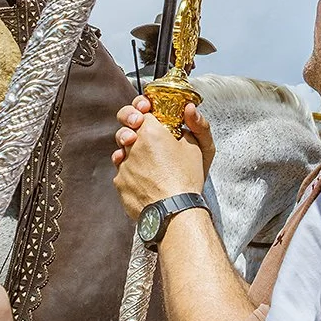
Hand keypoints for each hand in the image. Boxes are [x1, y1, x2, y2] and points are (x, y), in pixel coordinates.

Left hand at [112, 99, 212, 219]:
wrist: (174, 212)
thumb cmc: (187, 179)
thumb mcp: (200, 147)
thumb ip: (195, 124)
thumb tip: (189, 109)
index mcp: (151, 131)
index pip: (139, 108)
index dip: (143, 108)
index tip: (147, 111)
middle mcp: (133, 145)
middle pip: (124, 126)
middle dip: (129, 124)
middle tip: (139, 130)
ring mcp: (123, 164)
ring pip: (122, 150)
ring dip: (131, 151)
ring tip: (148, 160)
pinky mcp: (119, 182)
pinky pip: (122, 171)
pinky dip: (131, 172)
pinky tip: (145, 179)